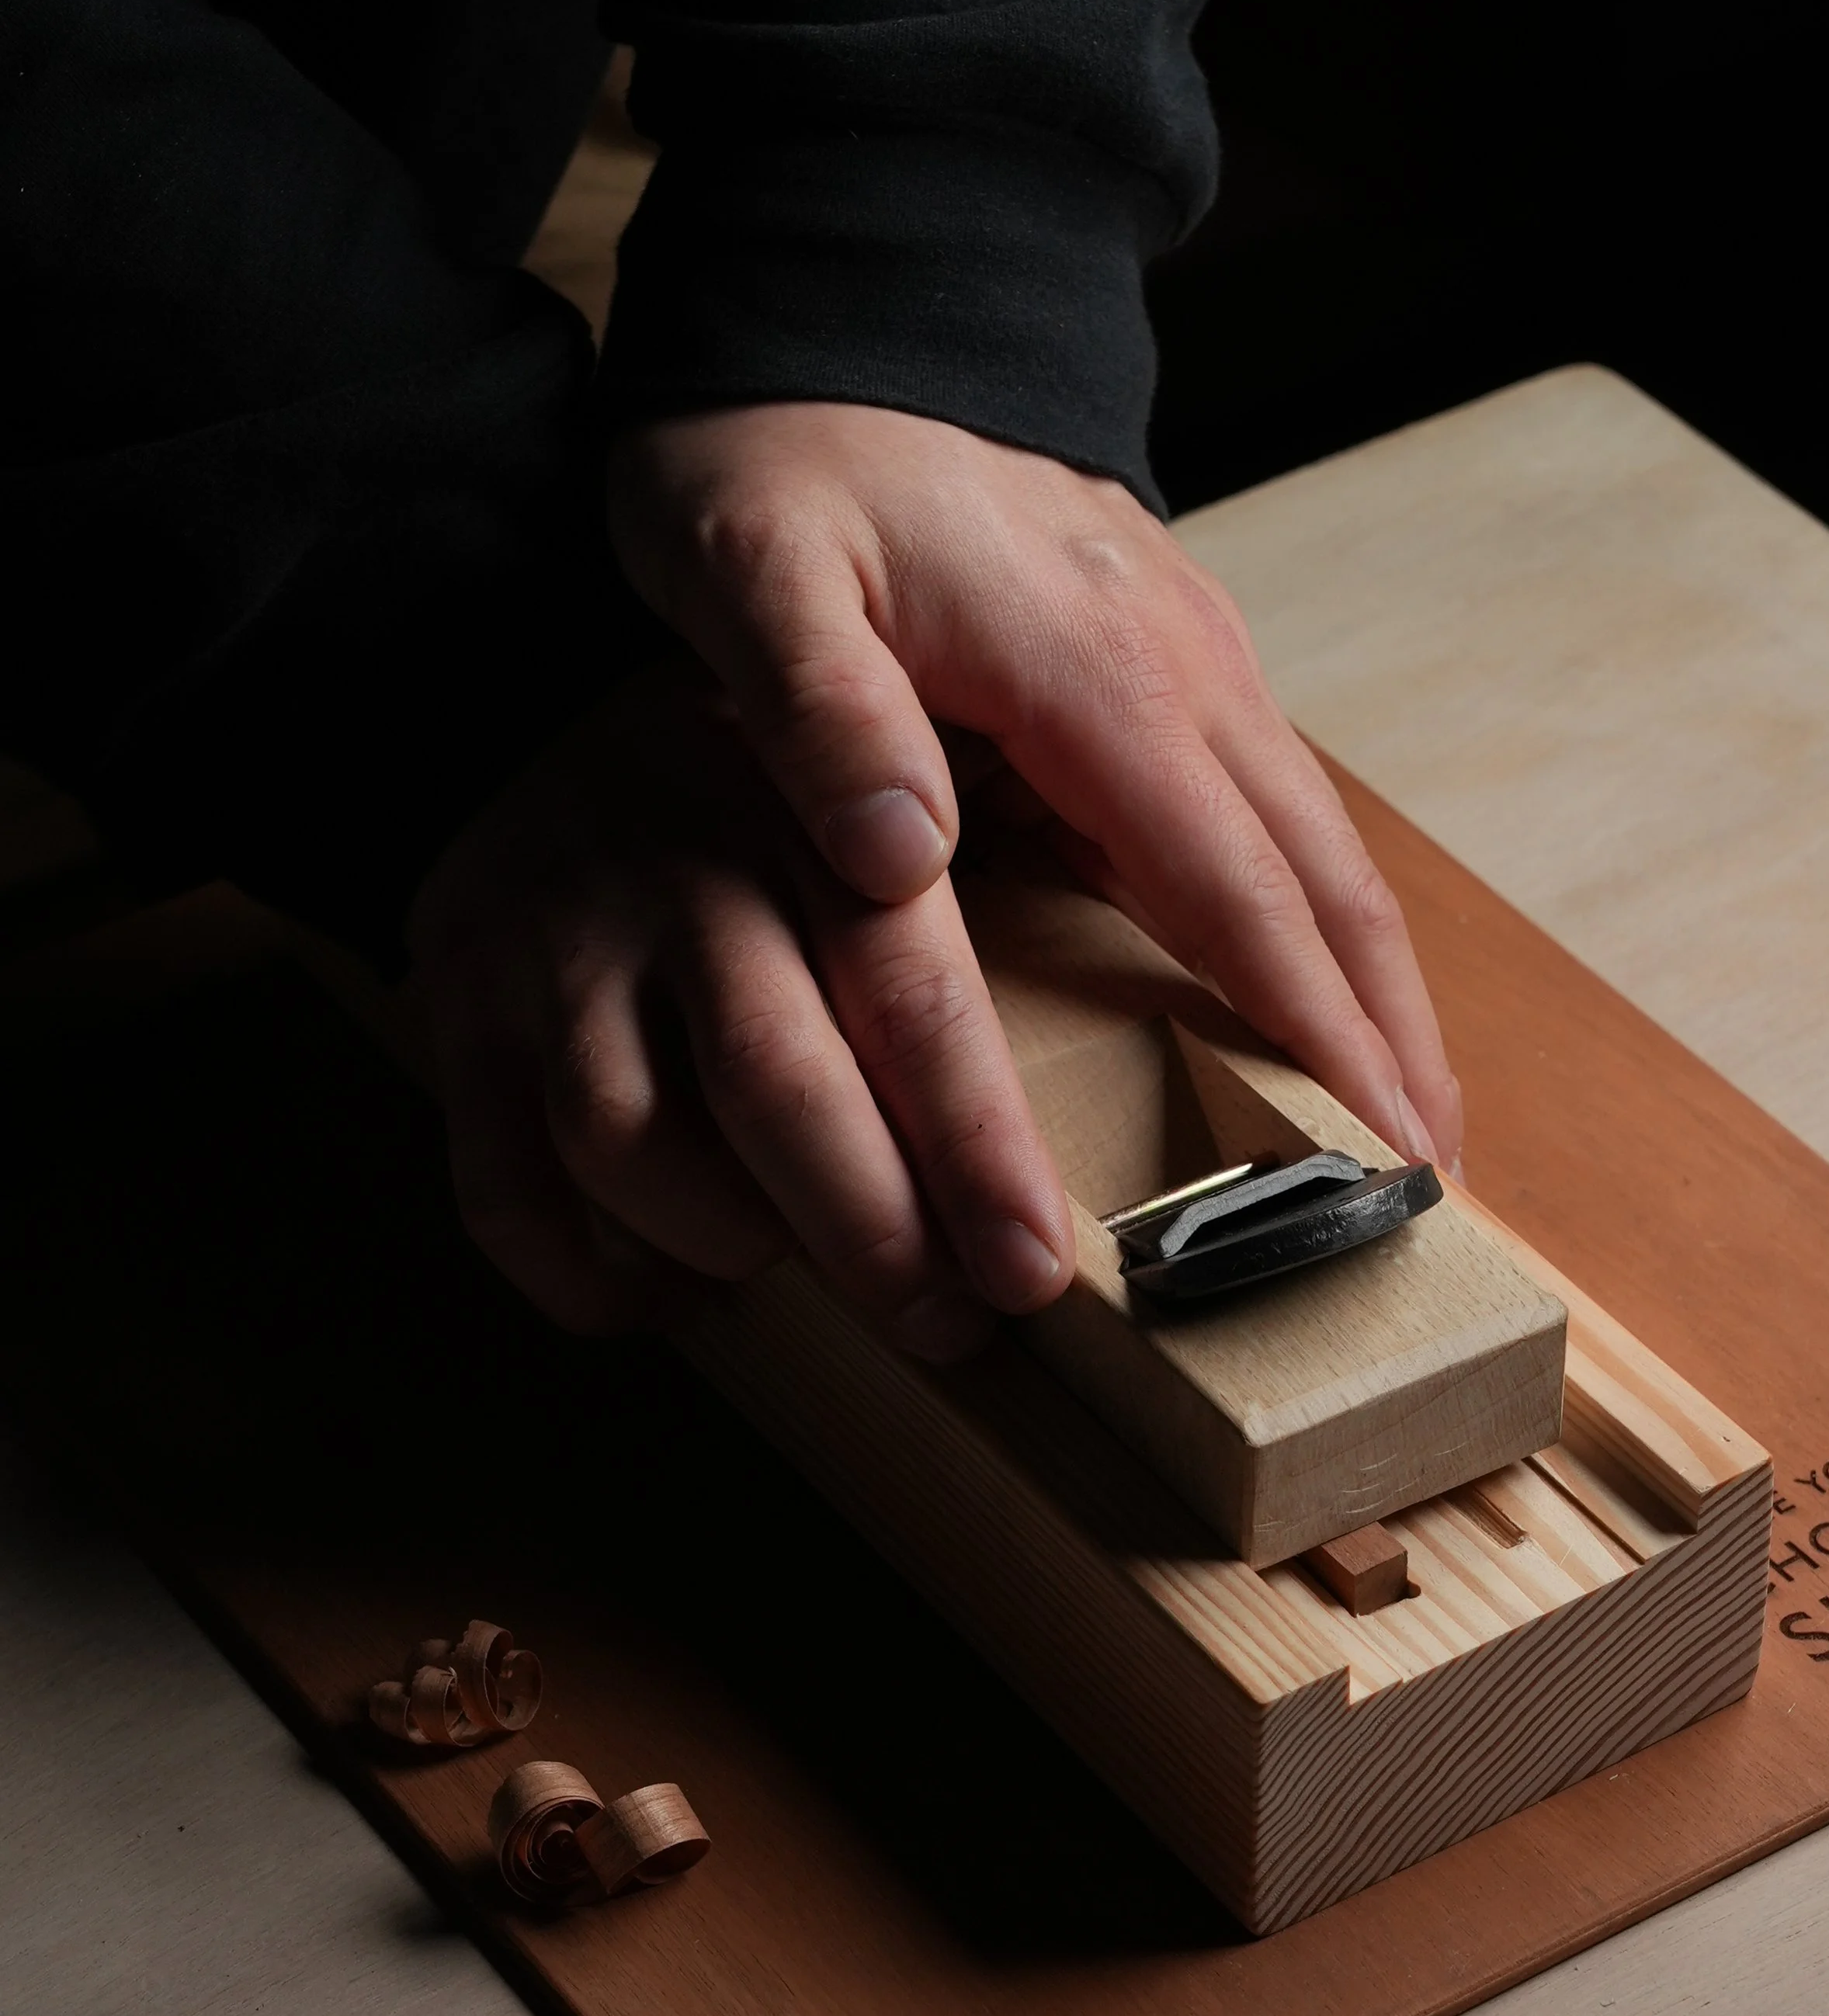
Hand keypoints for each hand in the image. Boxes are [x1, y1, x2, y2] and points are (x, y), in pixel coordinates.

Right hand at [405, 670, 1073, 1347]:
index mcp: (810, 815)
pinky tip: (665, 1289)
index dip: (973, 1148)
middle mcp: (677, 871)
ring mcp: (553, 941)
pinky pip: (502, 1187)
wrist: (527, 689)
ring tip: (791, 1267)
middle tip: (944, 1326)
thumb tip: (1186, 1046)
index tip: (1029, 1268)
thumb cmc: (769, 786)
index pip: (908, 996)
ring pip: (627, 1142)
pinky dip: (587, 1274)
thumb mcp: (887, 791)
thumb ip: (1007, 890)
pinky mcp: (454, 1003)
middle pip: (774, 1082)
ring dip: (724, 1242)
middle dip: (872, 1234)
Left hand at [610, 403, 1462, 1168]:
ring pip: (1316, 839)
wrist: (830, 314)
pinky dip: (1309, 908)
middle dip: (1387, 1031)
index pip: (1239, 887)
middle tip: (1428, 1175)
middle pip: (1323, 877)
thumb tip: (897, 858)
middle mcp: (1179, 661)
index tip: (1381, 1148)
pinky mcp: (1167, 647)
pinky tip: (1306, 978)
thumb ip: (821, 716)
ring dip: (1367, 976)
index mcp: (1096, 671)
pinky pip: (1267, 801)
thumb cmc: (779, 454)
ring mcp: (1188, 648)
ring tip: (1399, 1108)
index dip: (1316, 1030)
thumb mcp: (751, 574)